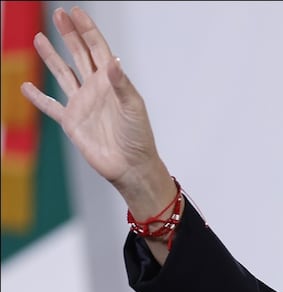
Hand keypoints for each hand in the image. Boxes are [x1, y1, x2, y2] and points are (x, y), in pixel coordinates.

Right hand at [19, 6, 172, 214]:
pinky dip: (37, 97)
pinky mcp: (72, 122)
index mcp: (112, 82)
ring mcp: (82, 104)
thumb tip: (112, 60)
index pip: (97, 49)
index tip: (76, 12)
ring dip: (51, 57)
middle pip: (79, 55)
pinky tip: (26, 87)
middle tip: (59, 14)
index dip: (87, 30)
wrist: (131, 166)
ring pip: (63, 74)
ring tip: (40, 38)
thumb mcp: (134, 108)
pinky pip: (50, 106)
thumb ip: (121, 84)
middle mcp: (96, 89)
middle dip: (70, 34)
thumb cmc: (138, 137)